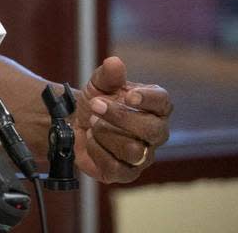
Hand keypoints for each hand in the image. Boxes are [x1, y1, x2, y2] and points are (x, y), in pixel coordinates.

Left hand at [73, 56, 171, 181]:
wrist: (75, 124)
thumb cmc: (96, 101)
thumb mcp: (98, 83)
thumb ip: (108, 74)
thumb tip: (114, 62)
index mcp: (155, 106)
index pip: (163, 102)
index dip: (148, 99)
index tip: (128, 95)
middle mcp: (155, 132)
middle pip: (151, 130)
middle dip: (120, 116)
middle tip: (95, 105)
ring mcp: (143, 155)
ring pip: (133, 150)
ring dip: (105, 133)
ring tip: (91, 123)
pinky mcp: (127, 173)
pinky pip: (116, 167)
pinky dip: (97, 150)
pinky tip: (90, 140)